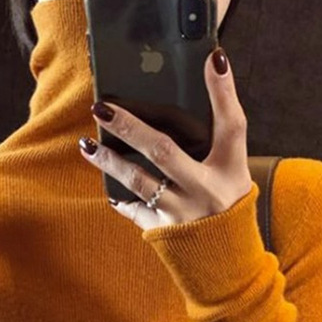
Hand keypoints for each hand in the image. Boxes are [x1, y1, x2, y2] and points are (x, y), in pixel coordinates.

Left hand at [79, 47, 253, 232]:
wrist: (225, 263)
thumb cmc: (226, 207)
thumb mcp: (234, 173)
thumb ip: (218, 139)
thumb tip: (197, 89)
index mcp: (229, 170)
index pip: (232, 125)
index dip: (223, 92)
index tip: (212, 58)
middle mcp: (205, 191)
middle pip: (163, 151)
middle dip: (130, 127)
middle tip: (102, 108)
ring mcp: (181, 214)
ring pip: (138, 181)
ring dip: (110, 161)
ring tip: (87, 144)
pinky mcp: (163, 232)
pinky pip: (135, 210)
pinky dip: (120, 198)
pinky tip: (108, 189)